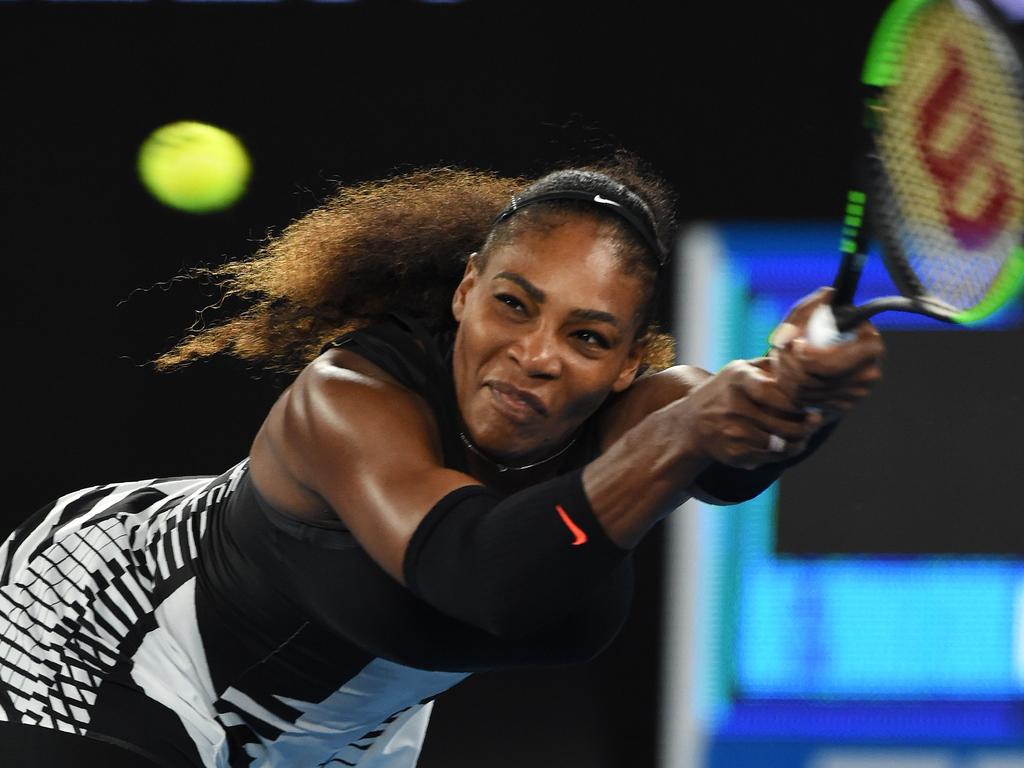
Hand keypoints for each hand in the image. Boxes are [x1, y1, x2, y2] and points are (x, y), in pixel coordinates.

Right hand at [677, 358, 823, 469]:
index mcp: (737, 379)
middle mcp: (731, 406)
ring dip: (798, 441)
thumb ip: (768, 365)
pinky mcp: (733, 453)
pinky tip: (789, 446)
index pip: (773, 392)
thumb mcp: (739, 370)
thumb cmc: (724, 393)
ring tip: (806, 435)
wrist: (690, 424)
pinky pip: (769, 457)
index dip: (796, 401)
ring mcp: (731, 431)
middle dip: (805, 425)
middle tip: (816, 421)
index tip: (810, 403)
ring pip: (778, 443)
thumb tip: (802, 359)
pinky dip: (783, 453)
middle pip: (781, 422)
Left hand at [769, 287, 884, 418]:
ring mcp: (855, 394)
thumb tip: (827, 294)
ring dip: (785, 375)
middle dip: (788, 365)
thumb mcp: (815, 314)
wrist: (826, 355)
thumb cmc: (822, 329)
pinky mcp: (841, 407)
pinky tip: (788, 373)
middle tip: (779, 350)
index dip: (805, 358)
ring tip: (781, 357)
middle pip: (814, 381)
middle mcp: (868, 374)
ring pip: (806, 393)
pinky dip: (790, 389)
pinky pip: (806, 403)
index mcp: (870, 346)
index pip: (829, 364)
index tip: (794, 345)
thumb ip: (812, 307)